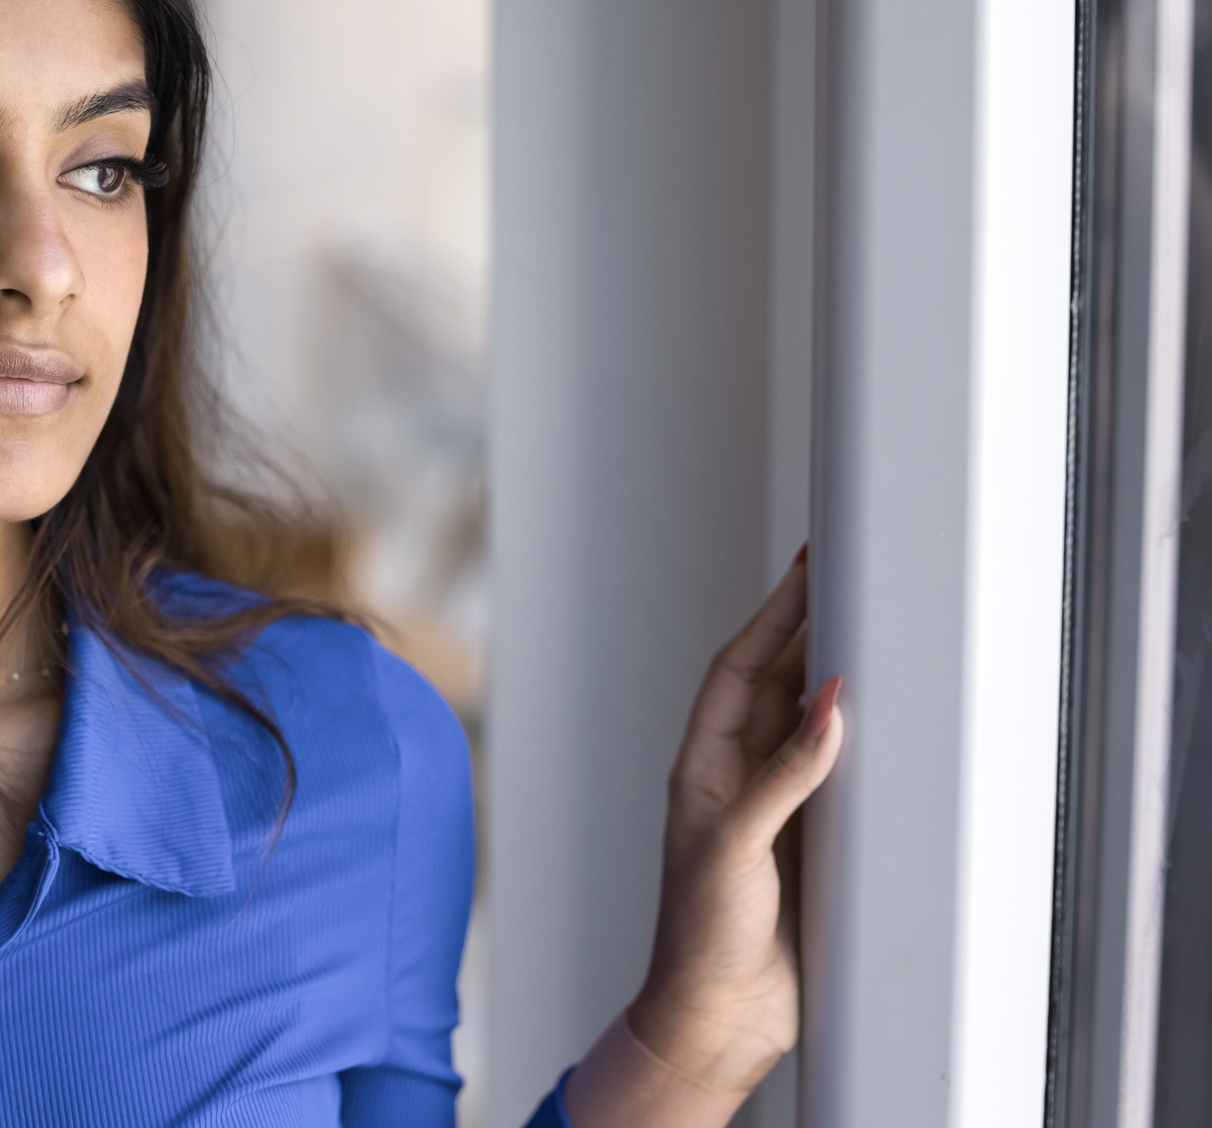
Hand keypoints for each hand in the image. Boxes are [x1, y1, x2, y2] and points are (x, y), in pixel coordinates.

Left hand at [623, 548, 842, 1091]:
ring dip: (836, 680)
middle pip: (777, 686)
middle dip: (808, 632)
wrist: (719, 1018)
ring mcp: (776, 809)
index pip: (739, 670)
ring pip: (809, 725)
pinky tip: (888, 719)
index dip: (773, 617)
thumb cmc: (699, 937)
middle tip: (849, 580)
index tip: (807, 571)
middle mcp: (737, 779)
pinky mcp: (811, 843)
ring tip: (872, 630)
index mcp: (703, 767)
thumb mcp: (736, 844)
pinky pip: (840, 775)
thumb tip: (826, 703)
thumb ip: (783, 775)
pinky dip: (863, 742)